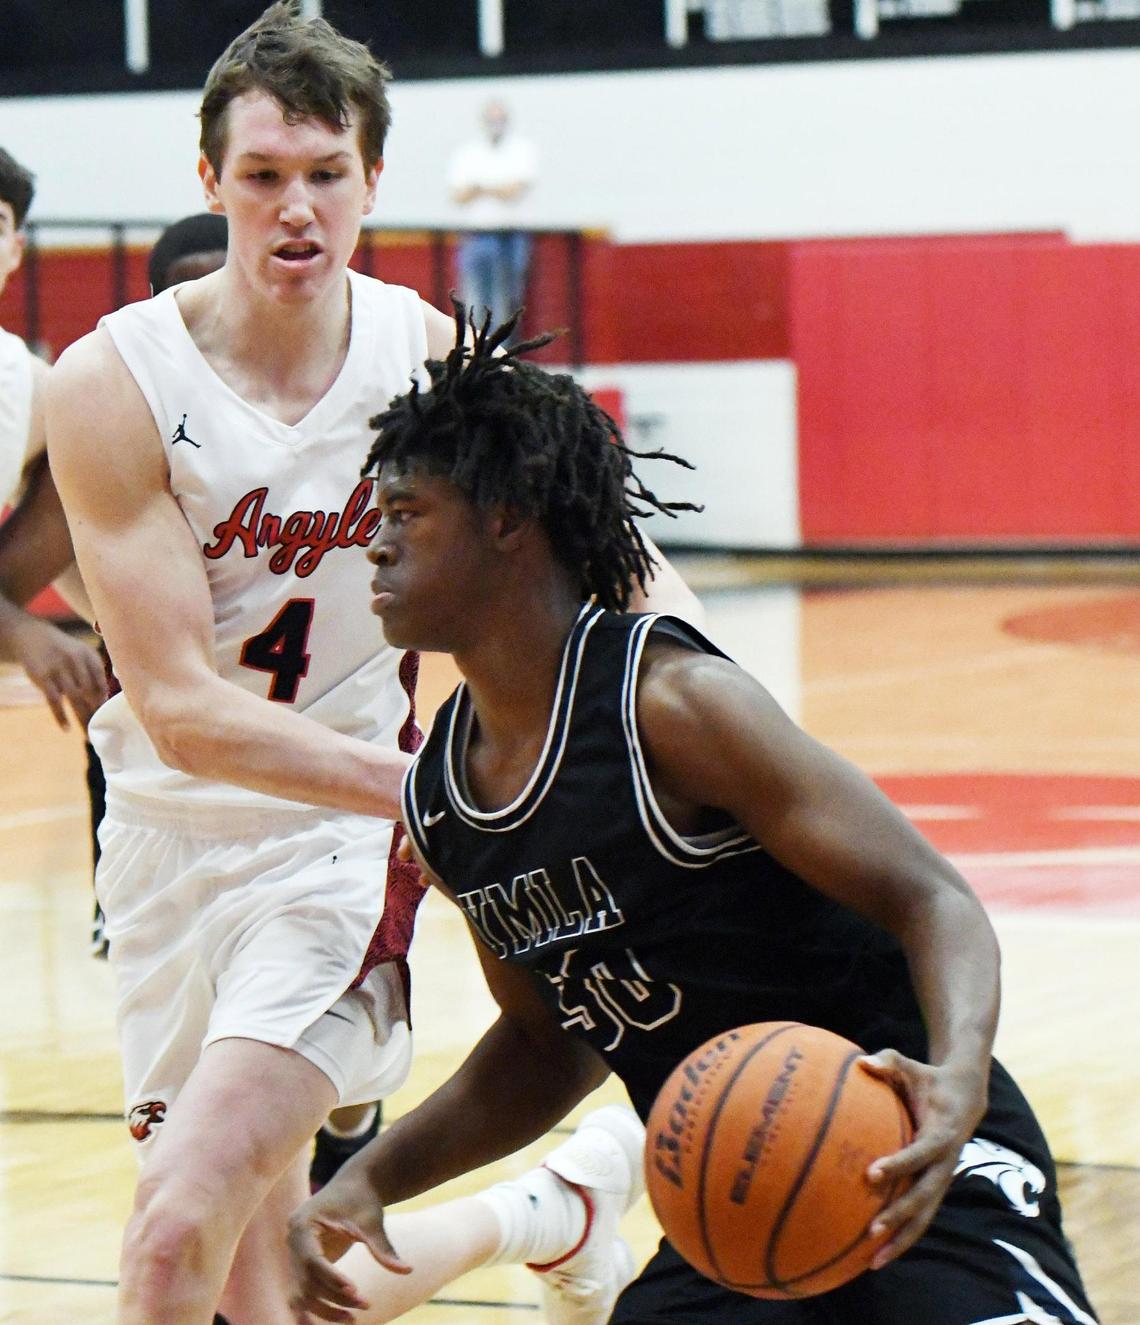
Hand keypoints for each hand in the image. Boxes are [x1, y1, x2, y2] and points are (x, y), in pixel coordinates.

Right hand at [3, 612, 105, 730]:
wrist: (31, 636)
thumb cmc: (62, 650)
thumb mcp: (81, 652)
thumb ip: (93, 671)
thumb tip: (104, 699)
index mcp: (88, 655)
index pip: (101, 681)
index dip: (104, 699)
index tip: (107, 714)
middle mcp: (75, 661)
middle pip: (91, 692)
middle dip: (96, 712)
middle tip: (101, 728)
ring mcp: (59, 669)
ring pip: (75, 699)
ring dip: (82, 718)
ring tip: (87, 734)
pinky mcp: (43, 678)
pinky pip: (54, 701)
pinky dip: (61, 716)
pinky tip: (66, 729)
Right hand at [287, 1165, 410, 1323]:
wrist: (355, 1184)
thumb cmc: (362, 1199)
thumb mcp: (372, 1222)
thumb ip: (383, 1248)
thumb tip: (407, 1270)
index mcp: (303, 1223)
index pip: (312, 1260)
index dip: (331, 1278)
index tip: (354, 1291)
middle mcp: (293, 1240)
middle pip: (307, 1280)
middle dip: (334, 1297)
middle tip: (364, 1304)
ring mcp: (295, 1252)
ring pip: (303, 1292)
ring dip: (325, 1308)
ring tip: (353, 1319)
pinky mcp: (302, 1262)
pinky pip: (304, 1290)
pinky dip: (315, 1306)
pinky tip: (331, 1321)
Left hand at [858, 1049, 986, 1269]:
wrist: (966, 1096)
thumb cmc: (928, 1078)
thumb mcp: (910, 1065)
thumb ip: (888, 1062)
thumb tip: (862, 1062)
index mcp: (942, 1134)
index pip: (920, 1153)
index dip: (899, 1164)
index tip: (872, 1173)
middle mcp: (945, 1163)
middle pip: (925, 1196)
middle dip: (900, 1215)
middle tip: (871, 1229)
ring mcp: (942, 1179)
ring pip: (925, 1217)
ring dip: (901, 1239)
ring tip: (873, 1262)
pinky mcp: (936, 1188)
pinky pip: (921, 1217)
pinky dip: (902, 1237)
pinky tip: (875, 1255)